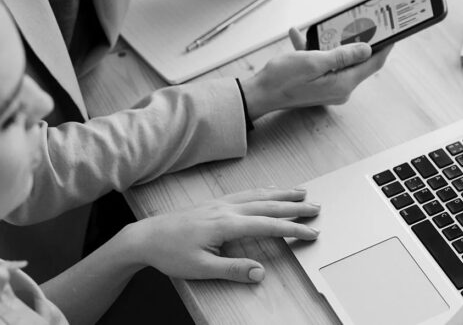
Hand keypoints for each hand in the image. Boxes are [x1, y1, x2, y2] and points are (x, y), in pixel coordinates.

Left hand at [128, 188, 320, 283]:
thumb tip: (261, 272)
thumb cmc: (170, 253)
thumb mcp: (201, 269)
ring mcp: (221, 204)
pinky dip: (263, 190)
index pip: (269, 225)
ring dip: (283, 193)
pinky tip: (269, 190)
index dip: (293, 229)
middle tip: (317, 208)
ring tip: (302, 192)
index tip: (312, 232)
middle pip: (269, 205)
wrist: (145, 237)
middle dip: (295, 206)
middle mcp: (227, 209)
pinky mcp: (214, 203)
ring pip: (259, 195)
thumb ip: (233, 269)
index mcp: (226, 225)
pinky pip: (246, 193)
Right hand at [239, 28, 391, 119]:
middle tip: (364, 21)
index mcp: (343, 84)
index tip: (394, 32)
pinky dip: (316, 50)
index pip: (373, 63)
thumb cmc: (282, 79)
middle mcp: (340, 88)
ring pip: (341, 60)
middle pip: (359, 61)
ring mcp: (330, 87)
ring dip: (333, 43)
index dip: (385, 46)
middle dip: (360, 40)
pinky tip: (300, 36)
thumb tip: (368, 49)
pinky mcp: (319, 84)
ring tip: (328, 26)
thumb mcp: (314, 62)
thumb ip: (343, 55)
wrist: (258, 94)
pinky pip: (324, 64)